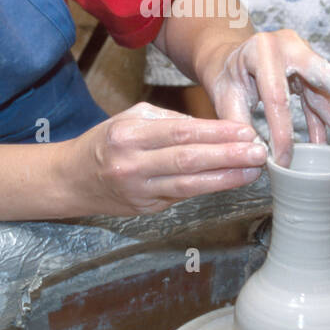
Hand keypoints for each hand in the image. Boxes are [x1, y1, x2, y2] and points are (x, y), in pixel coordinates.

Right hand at [65, 103, 267, 215]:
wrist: (71, 179)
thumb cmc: (105, 142)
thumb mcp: (130, 119)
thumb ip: (168, 121)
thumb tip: (211, 128)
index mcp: (128, 135)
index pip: (181, 132)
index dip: (215, 133)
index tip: (244, 131)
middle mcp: (132, 164)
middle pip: (188, 160)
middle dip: (227, 157)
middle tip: (257, 152)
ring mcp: (138, 191)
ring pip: (189, 186)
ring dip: (225, 178)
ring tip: (252, 171)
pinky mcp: (145, 209)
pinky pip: (181, 197)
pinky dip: (208, 188)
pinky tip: (230, 181)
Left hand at [204, 30, 329, 165]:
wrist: (228, 57)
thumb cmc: (226, 75)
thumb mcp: (224, 95)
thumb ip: (238, 123)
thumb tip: (257, 156)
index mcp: (264, 50)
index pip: (277, 96)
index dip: (282, 132)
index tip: (283, 161)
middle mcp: (290, 47)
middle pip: (325, 77)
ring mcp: (303, 57)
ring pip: (328, 92)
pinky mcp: (309, 71)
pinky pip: (320, 99)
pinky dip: (327, 123)